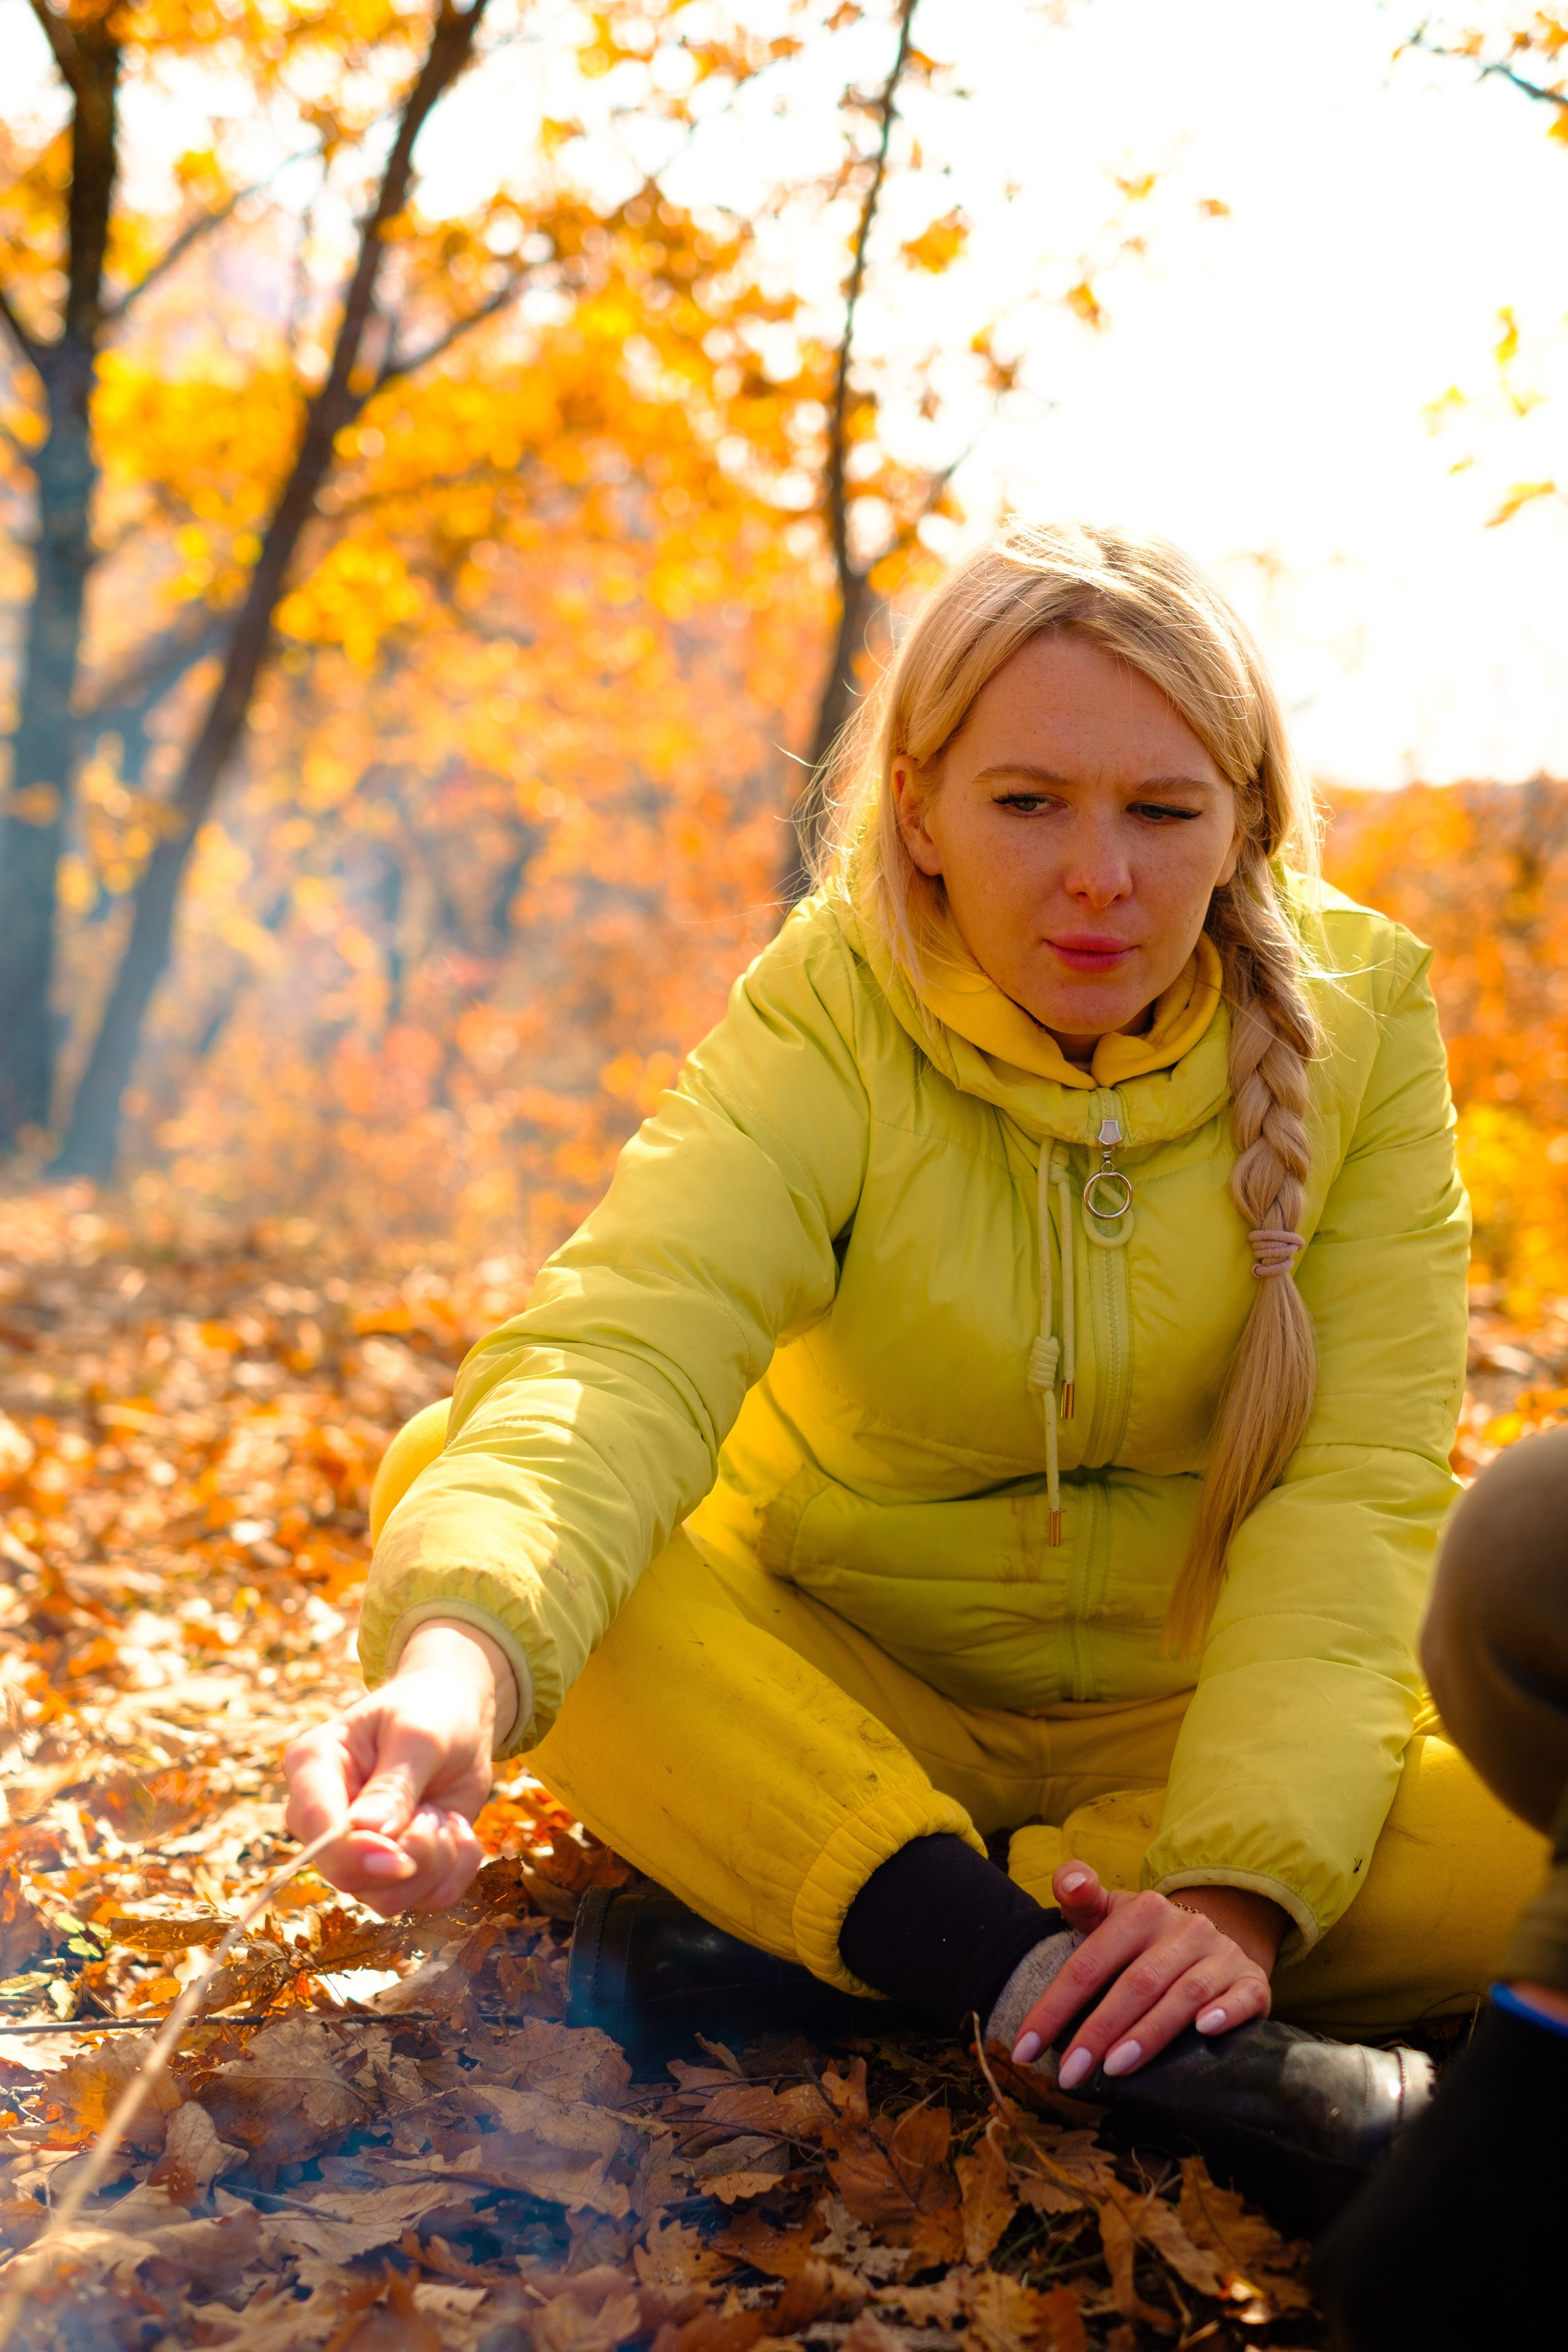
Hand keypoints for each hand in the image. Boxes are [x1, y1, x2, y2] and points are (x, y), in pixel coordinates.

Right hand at [283, 1619, 516, 1914]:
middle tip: (436, 1812)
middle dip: (409, 1854)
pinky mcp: (394, 1871)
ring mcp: (358, 1850)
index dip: (352, 1852)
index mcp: (314, 1765)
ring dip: (436, 1860)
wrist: (460, 1716)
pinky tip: (455, 1827)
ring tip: (443, 1812)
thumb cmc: (433, 1710)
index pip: (312, 1823)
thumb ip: (394, 1785)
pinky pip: (426, 1899)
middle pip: (347, 1875)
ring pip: (387, 1898)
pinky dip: (456, 1868)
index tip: (400, 1858)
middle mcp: (326, 1817)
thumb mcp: (420, 1735)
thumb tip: (367, 1832)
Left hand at [1010, 1860, 1283, 2084]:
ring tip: (1114, 2069)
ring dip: (1148, 2034)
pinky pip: (1243, 1997)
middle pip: (1135, 1983)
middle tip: (1069, 2074)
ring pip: (1183, 1995)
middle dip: (1098, 2031)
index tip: (1024, 2049)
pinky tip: (1204, 2032)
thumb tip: (1067, 1880)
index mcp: (1141, 1912)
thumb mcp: (1113, 1914)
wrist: (1216, 1939)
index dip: (1054, 2006)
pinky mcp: (1252, 1981)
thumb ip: (1082, 1898)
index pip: (1089, 1963)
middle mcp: (1184, 1929)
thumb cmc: (1147, 1939)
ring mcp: (1220, 1955)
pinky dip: (1225, 2013)